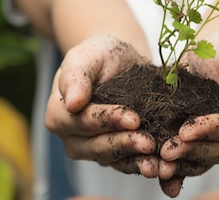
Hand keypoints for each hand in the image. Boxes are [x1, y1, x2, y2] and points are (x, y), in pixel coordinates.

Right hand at [45, 34, 158, 176]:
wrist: (118, 61)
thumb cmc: (98, 54)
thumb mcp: (86, 55)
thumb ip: (76, 75)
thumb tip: (72, 102)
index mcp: (58, 114)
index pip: (84, 121)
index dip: (109, 121)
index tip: (133, 118)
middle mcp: (72, 138)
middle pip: (98, 146)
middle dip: (125, 143)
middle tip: (149, 142)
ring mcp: (92, 148)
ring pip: (113, 159)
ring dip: (135, 159)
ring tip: (156, 160)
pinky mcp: (113, 154)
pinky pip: (126, 163)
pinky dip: (142, 164)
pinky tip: (159, 165)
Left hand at [157, 31, 218, 194]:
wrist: (213, 54)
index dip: (210, 130)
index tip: (185, 131)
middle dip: (193, 150)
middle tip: (166, 152)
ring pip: (208, 158)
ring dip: (184, 164)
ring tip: (161, 166)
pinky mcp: (212, 146)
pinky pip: (197, 160)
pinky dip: (181, 169)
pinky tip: (163, 174)